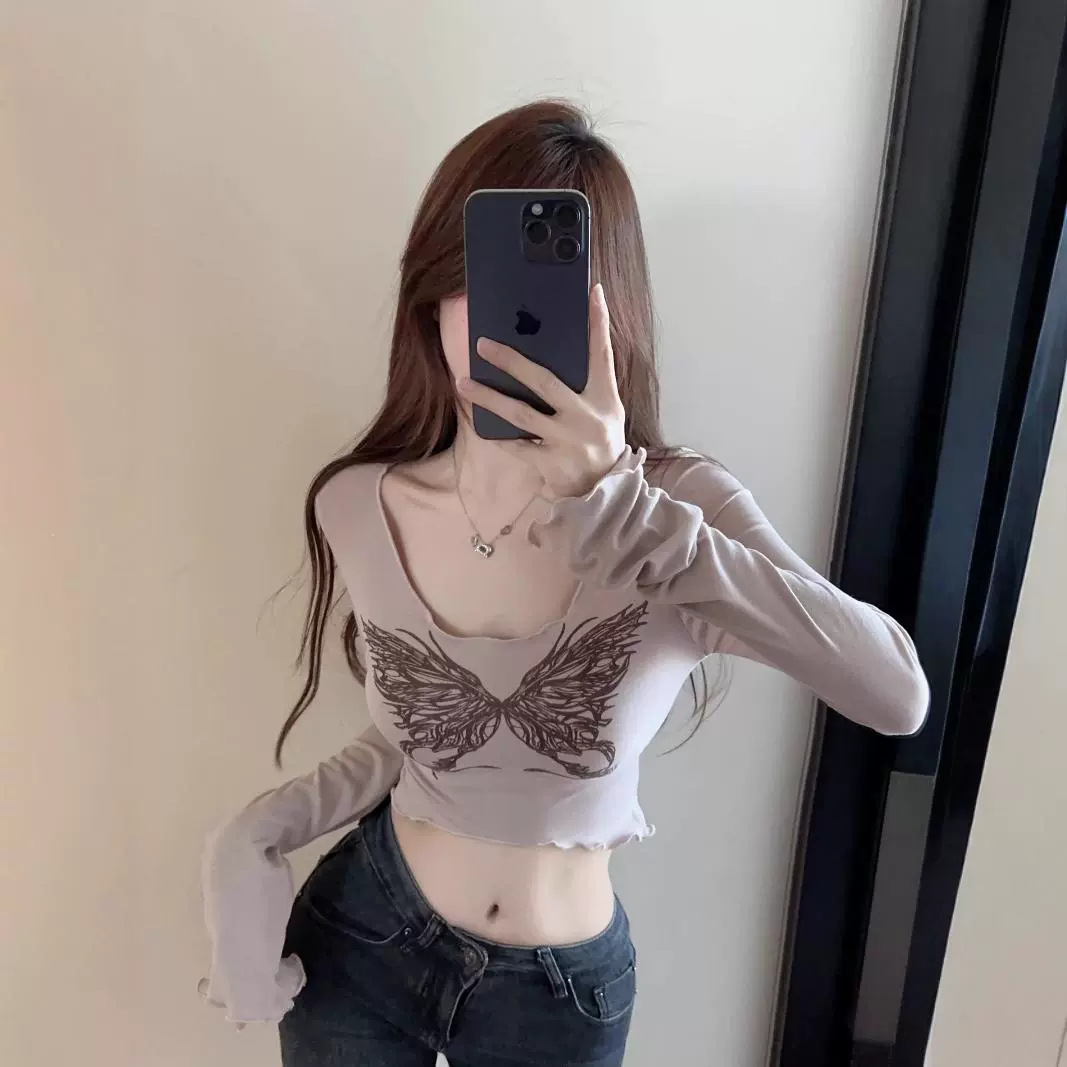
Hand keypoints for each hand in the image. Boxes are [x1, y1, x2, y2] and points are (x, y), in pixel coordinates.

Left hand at [456, 283, 626, 499]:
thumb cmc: (598, 439)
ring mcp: (567, 441)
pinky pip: (515, 443)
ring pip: (520, 413)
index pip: (602, 353)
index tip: (592, 293)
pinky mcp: (550, 463)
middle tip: (483, 344)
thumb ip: (584, 382)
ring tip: (464, 382)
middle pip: (544, 381)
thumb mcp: (604, 409)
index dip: (598, 322)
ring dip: (488, 396)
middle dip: (512, 361)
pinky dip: (495, 431)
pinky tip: (476, 418)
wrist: (604, 490)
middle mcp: (587, 417)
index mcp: (604, 397)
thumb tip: (548, 349)